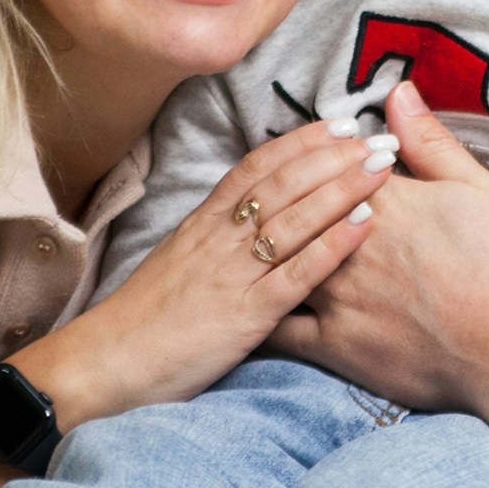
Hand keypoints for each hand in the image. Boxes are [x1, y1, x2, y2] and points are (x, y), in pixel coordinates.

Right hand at [15, 117, 394, 429]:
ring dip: (342, 190)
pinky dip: (333, 246)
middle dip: (334, 157)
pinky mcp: (244, 316)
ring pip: (294, 219)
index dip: (300, 142)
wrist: (106, 364)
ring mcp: (232, 274)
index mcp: (202, 223)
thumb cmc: (144, 319)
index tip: (337, 123)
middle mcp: (219, 239)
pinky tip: (365, 227)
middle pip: (283, 184)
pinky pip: (295, 275)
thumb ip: (215, 235)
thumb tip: (251, 212)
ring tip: (382, 168)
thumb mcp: (178, 261)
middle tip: (377, 137)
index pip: (256, 166)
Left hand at [268, 81, 488, 453]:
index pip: (334, 165)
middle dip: (293, 197)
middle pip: (299, 207)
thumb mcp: (479, 188)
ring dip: (270, 246)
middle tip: (296, 196)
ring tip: (268, 239)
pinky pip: (282, 328)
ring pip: (280, 260)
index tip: (335, 157)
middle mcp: (347, 243)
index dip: (332, 159)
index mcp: (382, 199)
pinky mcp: (334, 345)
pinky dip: (265, 311)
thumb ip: (430, 141)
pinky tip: (256, 301)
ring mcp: (336, 296)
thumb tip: (396, 91)